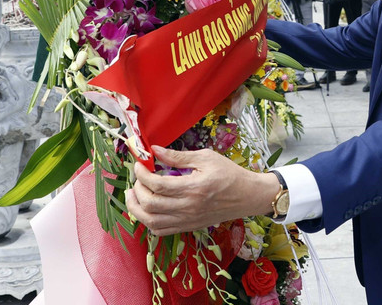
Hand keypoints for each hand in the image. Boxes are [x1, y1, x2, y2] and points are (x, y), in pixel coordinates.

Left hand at [125, 146, 275, 236]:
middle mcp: (188, 207)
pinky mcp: (188, 227)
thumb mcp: (206, 158)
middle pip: (150, 205)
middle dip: (137, 190)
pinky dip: (148, 222)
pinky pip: (161, 230)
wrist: (247, 196)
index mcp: (193, 188)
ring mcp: (187, 220)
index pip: (157, 184)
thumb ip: (179, 156)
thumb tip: (155, 150)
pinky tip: (148, 209)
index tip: (139, 165)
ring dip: (136, 209)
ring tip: (134, 195)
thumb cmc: (229, 174)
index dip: (142, 174)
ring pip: (151, 222)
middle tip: (138, 179)